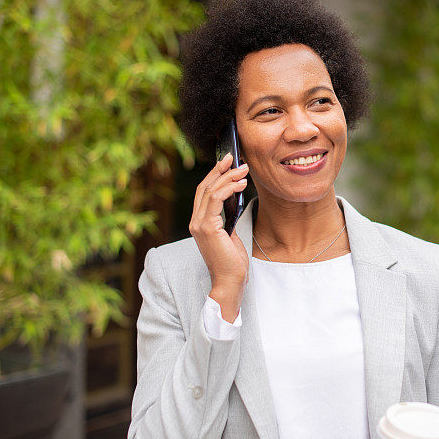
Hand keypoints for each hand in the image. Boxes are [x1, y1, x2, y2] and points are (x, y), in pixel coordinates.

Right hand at [189, 152, 249, 315]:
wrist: (230, 281)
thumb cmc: (232, 260)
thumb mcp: (231, 233)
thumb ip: (228, 216)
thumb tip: (235, 197)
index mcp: (199, 222)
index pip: (204, 192)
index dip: (214, 174)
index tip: (228, 162)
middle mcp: (195, 221)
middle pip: (205, 187)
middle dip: (220, 170)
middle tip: (235, 158)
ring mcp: (198, 225)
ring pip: (210, 191)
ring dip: (228, 177)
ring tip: (243, 170)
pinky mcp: (207, 228)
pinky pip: (215, 200)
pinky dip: (228, 188)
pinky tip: (241, 184)